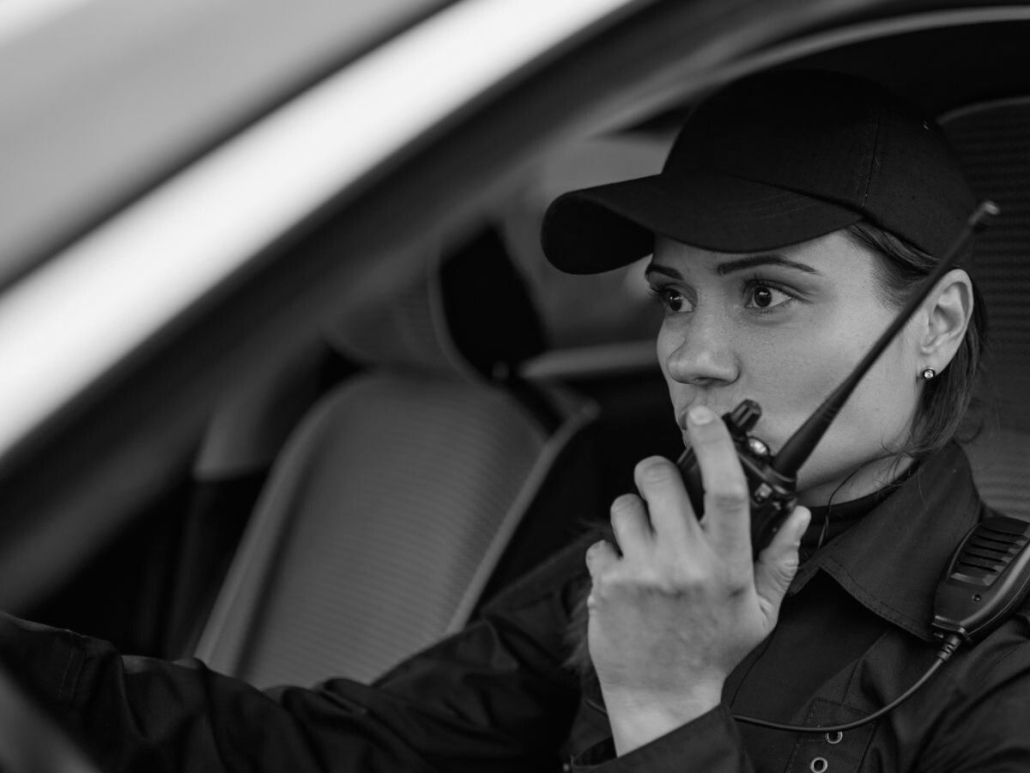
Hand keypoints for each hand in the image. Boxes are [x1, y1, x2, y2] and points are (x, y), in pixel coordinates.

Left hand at [585, 405, 809, 753]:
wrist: (663, 698)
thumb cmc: (713, 652)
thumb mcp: (761, 611)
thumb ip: (780, 559)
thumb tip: (798, 515)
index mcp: (727, 566)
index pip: (726, 489)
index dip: (714, 443)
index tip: (702, 417)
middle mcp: (684, 565)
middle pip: (659, 479)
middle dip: (656, 473)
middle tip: (662, 492)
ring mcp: (642, 574)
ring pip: (624, 506)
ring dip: (632, 516)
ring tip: (647, 545)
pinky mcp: (607, 585)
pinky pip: (599, 544)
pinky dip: (610, 554)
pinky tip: (627, 577)